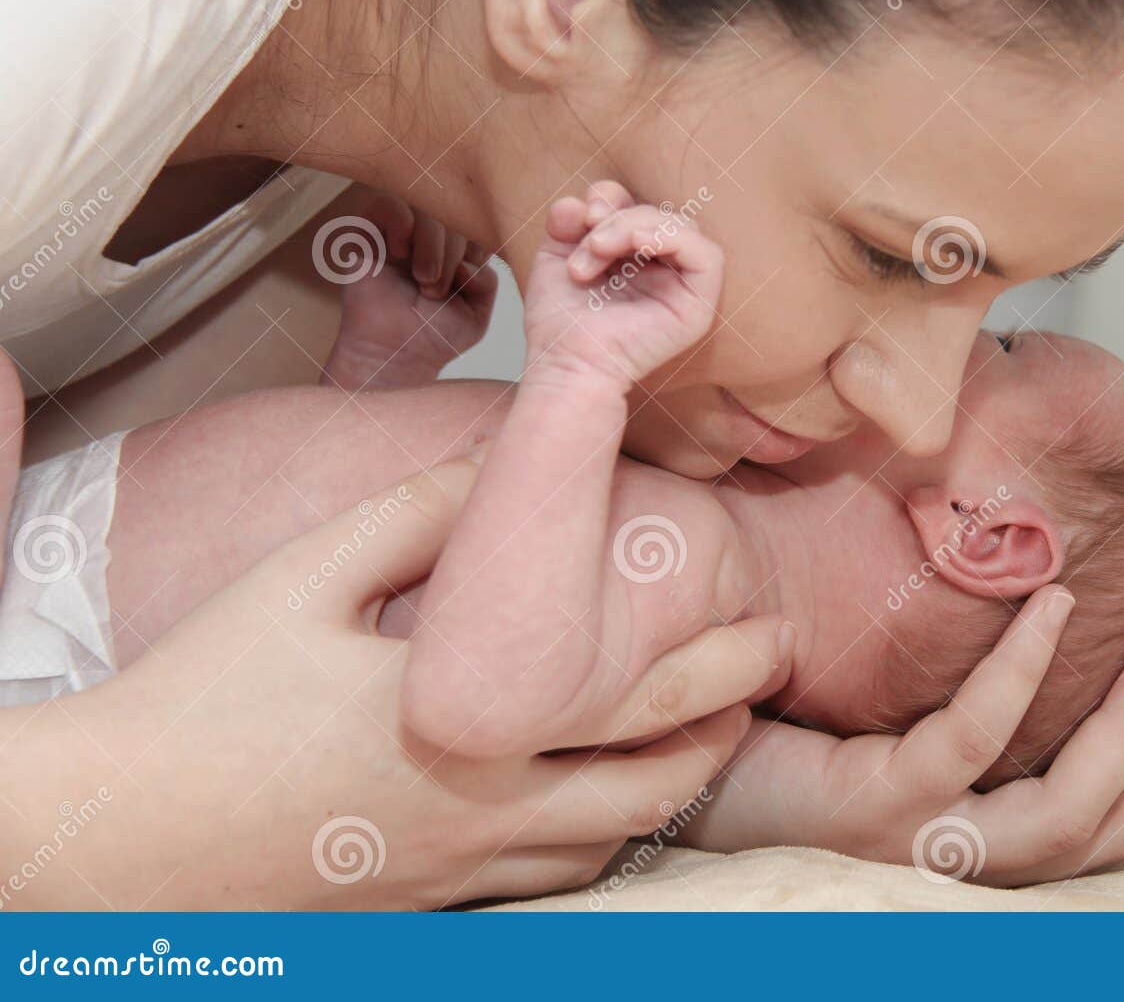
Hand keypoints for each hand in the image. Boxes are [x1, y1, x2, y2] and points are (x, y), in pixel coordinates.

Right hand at [0, 450, 793, 908]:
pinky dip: (597, 843)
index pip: (637, 705)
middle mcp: (484, 809)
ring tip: (706, 742)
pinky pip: (545, 885)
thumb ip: (417, 513)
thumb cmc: (205, 693)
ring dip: (671, 792)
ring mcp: (458, 870)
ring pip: (609, 846)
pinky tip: (599, 809)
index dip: (719, 669)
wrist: (118, 834)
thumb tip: (500, 456)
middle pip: (650, 787)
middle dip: (724, 732)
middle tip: (765, 682)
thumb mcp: (307, 578)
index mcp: (473, 725)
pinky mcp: (426, 905)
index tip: (769, 631)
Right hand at [320, 189, 497, 389]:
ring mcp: (401, 235)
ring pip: (425, 208)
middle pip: (453, 214)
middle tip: (436, 290)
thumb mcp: (476, 314)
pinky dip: (399, 225)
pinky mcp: (370, 235)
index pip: (475, 223)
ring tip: (422, 279)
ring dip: (430, 244)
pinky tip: (399, 253)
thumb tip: (464, 261)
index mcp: (457, 251)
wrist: (393, 354)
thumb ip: (486, 282)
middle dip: (452, 253)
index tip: (463, 280)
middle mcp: (430, 238)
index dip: (474, 248)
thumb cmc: (434, 336)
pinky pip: (386, 203)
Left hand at [524, 181, 721, 384]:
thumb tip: (580, 200)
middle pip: (658, 214)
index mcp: (633, 260)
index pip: (637, 207)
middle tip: (588, 243)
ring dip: (633, 226)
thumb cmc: (561, 324)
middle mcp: (662, 272)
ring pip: (681, 227)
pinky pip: (707, 256)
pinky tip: (636, 244)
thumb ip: (566, 223)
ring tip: (598, 249)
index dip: (611, 198)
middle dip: (617, 217)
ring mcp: (683, 289)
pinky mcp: (699, 306)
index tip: (581, 217)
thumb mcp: (554, 258)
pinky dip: (671, 237)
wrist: (567, 364)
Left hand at [675, 585, 1123, 885]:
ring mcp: (923, 842)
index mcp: (984, 836)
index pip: (1111, 817)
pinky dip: (1020, 674)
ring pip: (1063, 809)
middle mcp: (965, 859)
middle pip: (1110, 825)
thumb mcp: (913, 698)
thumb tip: (1051, 572)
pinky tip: (1051, 604)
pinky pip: (970, 741)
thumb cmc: (802, 719)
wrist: (687, 749)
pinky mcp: (876, 807)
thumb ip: (983, 674)